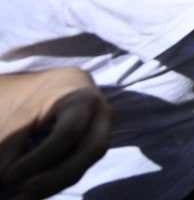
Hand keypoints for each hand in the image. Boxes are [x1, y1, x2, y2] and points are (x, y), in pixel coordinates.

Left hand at [0, 69, 110, 199]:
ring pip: (84, 166)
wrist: (56, 88)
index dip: (38, 159)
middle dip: (56, 178)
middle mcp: (101, 117)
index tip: (7, 176)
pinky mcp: (90, 149)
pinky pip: (76, 169)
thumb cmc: (35, 96)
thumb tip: (5, 179)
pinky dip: (54, 183)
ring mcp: (101, 133)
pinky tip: (30, 193)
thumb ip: (12, 145)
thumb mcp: (20, 113)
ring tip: (20, 198)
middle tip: (23, 194)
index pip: (68, 133)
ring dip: (53, 186)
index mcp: (83, 99)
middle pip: (90, 152)